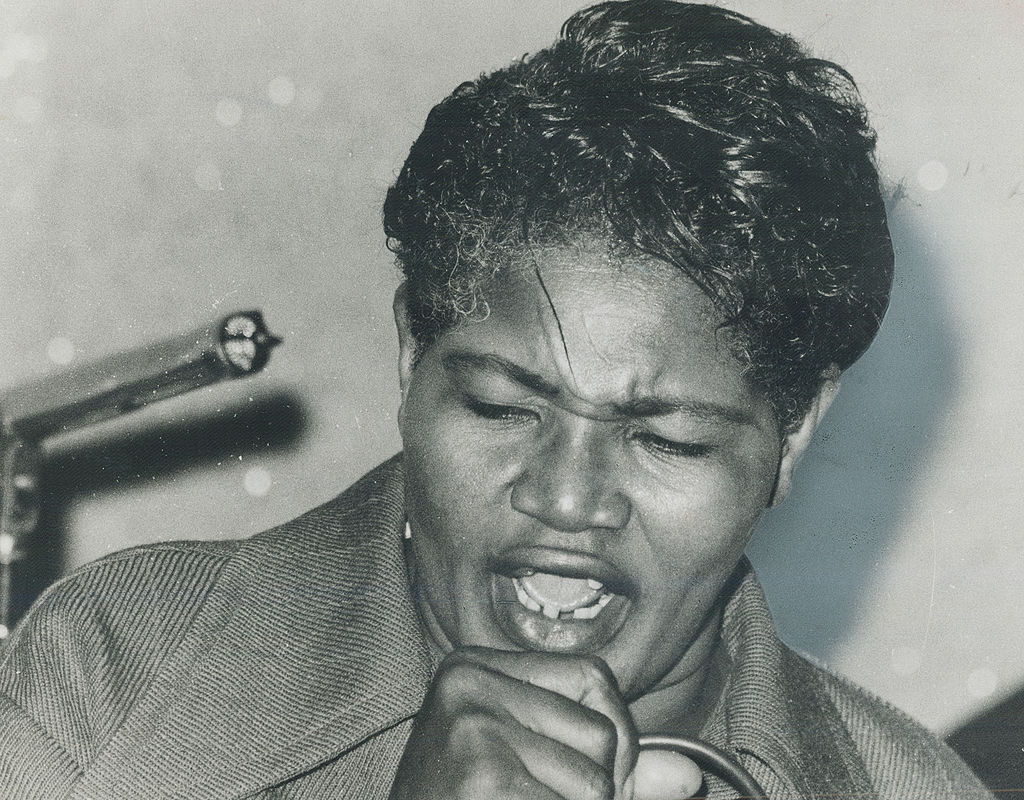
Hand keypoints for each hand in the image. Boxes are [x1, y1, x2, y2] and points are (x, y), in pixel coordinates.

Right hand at [389, 646, 638, 799]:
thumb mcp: (530, 775)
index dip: (615, 741)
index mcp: (475, 667)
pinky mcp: (481, 776)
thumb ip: (612, 770)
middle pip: (603, 731)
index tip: (589, 781)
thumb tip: (691, 778)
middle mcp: (467, 683)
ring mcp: (469, 729)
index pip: (596, 678)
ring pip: (597, 782)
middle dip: (599, 790)